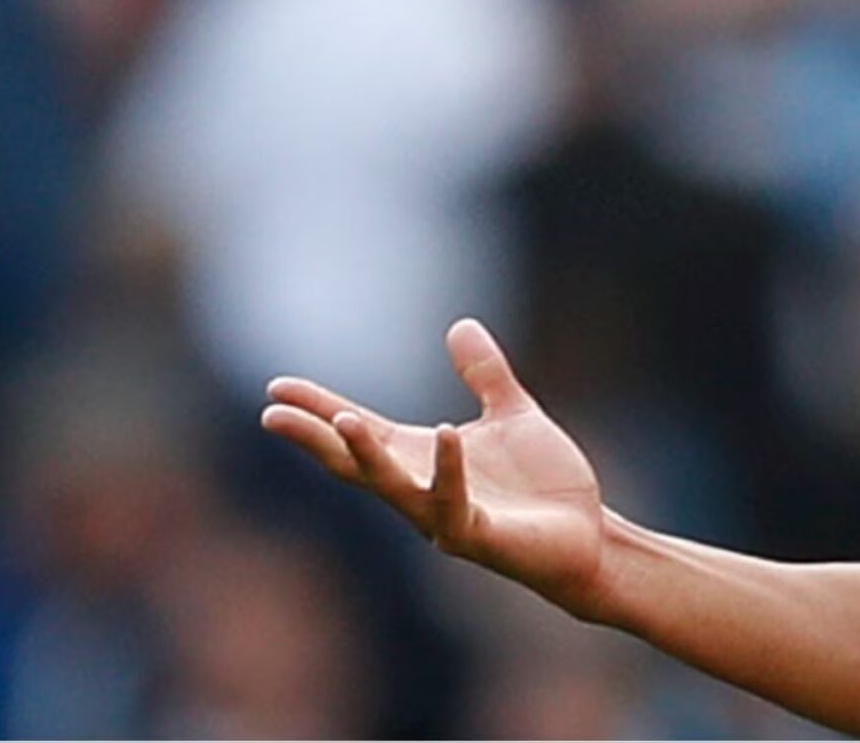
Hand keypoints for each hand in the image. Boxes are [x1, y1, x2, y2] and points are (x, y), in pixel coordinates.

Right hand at [261, 319, 606, 616]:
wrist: (587, 535)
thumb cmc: (543, 484)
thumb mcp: (512, 414)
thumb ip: (485, 374)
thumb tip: (459, 324)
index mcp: (422, 459)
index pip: (361, 431)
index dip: (320, 410)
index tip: (276, 387)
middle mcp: (421, 490)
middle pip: (356, 463)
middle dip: (316, 439)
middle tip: (272, 415)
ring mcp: (445, 517)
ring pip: (394, 487)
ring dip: (366, 455)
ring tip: (342, 419)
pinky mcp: (479, 535)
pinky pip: (453, 502)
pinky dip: (448, 468)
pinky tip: (443, 432)